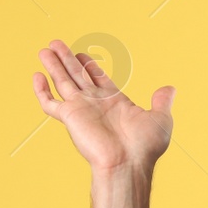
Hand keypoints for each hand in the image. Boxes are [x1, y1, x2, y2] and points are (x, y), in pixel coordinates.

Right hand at [33, 39, 174, 173]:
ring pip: (62, 81)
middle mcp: (95, 103)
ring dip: (54, 65)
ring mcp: (81, 109)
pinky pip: (50, 102)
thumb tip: (170, 89)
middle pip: (77, 75)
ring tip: (45, 49)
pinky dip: (41, 90)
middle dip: (67, 59)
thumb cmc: (145, 147)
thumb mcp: (160, 119)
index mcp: (114, 101)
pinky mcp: (69, 116)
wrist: (128, 163)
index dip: (89, 65)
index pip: (97, 78)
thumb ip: (162, 102)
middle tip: (57, 44)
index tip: (82, 54)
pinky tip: (37, 75)